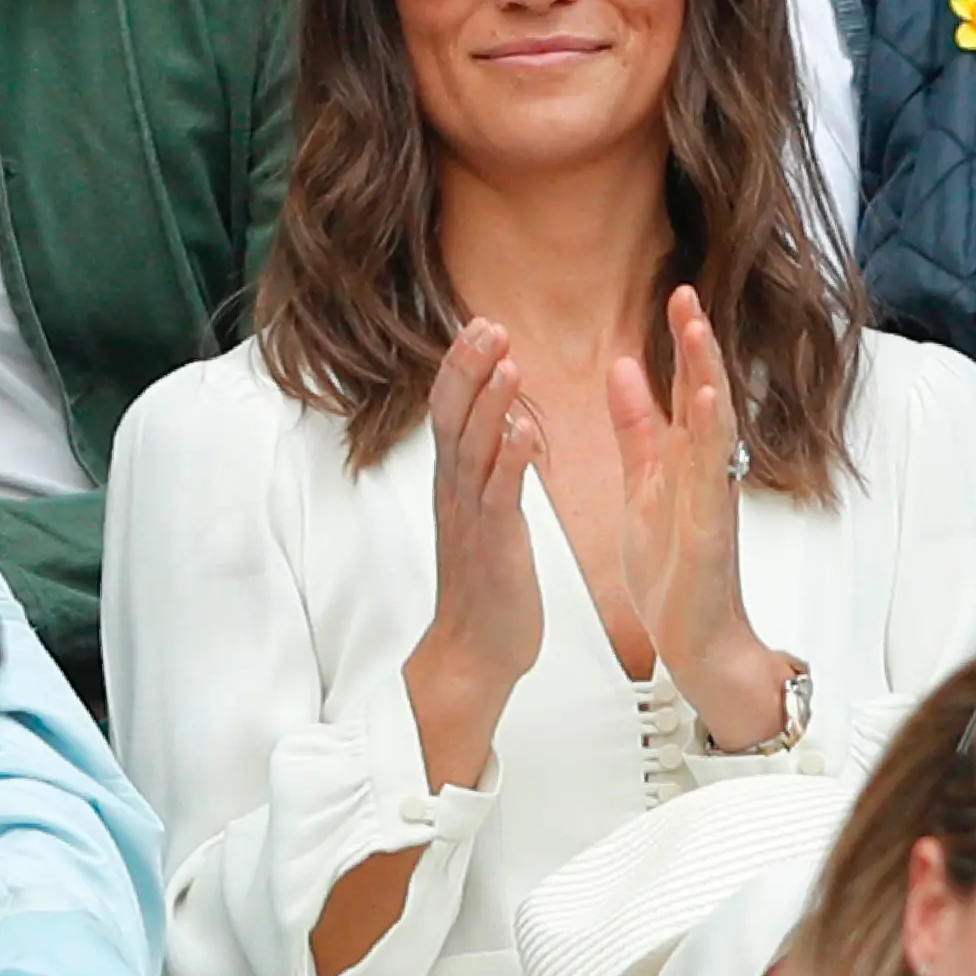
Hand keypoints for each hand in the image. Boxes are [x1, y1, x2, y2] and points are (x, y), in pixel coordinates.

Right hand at [403, 320, 545, 785]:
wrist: (475, 651)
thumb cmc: (487, 583)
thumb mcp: (485, 512)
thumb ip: (489, 466)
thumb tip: (502, 419)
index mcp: (457, 481)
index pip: (453, 409)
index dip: (465, 366)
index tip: (482, 323)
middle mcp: (457, 491)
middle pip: (453, 416)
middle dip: (469, 368)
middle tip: (489, 324)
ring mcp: (472, 517)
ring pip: (472, 449)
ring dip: (489, 403)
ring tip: (508, 361)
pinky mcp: (494, 547)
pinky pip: (498, 497)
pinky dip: (508, 463)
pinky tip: (522, 434)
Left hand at [612, 287, 791, 748]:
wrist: (695, 638)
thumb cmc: (674, 566)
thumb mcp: (644, 483)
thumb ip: (637, 428)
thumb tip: (622, 367)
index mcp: (686, 458)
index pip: (686, 388)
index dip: (682, 341)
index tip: (675, 293)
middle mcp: (706, 471)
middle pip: (705, 395)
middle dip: (696, 345)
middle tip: (685, 293)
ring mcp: (712, 499)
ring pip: (714, 427)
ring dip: (706, 377)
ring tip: (697, 331)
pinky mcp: (710, 530)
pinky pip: (712, 478)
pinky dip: (709, 439)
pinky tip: (708, 404)